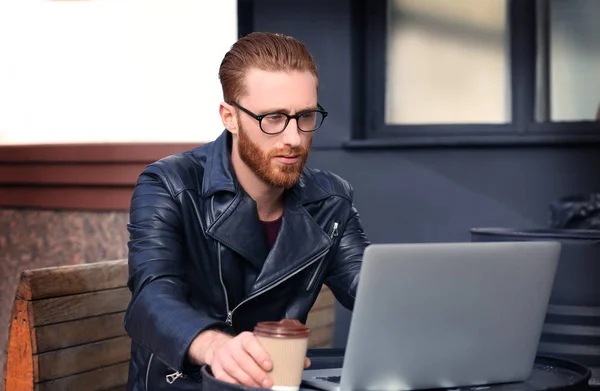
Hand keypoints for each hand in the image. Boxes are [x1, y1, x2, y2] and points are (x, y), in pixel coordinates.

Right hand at [189, 330, 311, 387]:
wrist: (223, 348)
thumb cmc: (249, 349)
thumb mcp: (262, 345)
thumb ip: (281, 352)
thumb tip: (305, 362)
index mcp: (245, 337)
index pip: (251, 343)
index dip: (260, 354)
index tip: (270, 366)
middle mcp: (232, 345)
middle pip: (243, 360)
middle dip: (257, 374)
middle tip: (269, 384)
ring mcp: (223, 356)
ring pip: (234, 370)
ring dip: (248, 381)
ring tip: (259, 388)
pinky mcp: (217, 368)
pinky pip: (225, 378)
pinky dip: (235, 384)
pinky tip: (245, 387)